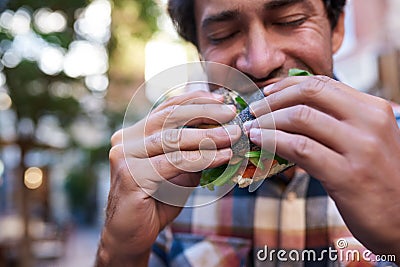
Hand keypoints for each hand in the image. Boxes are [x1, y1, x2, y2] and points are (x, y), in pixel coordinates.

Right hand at [96, 91, 240, 265]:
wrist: (131, 235)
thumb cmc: (156, 202)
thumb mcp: (179, 172)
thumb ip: (193, 152)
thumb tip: (224, 134)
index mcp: (134, 134)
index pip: (166, 109)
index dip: (194, 100)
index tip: (221, 99)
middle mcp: (125, 140)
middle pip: (169, 117)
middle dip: (204, 112)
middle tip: (231, 114)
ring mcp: (125, 157)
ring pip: (172, 138)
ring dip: (208, 135)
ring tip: (233, 135)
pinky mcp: (131, 175)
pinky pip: (174, 162)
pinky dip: (202, 158)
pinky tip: (223, 156)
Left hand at [246, 75, 399, 258]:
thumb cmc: (376, 179)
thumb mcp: (364, 141)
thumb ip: (336, 122)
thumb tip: (289, 110)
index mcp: (373, 109)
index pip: (323, 83)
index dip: (288, 85)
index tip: (267, 92)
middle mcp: (370, 122)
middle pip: (310, 93)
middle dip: (274, 99)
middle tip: (254, 110)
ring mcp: (360, 148)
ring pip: (301, 118)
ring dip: (268, 121)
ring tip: (252, 128)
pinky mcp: (347, 175)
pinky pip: (300, 148)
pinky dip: (273, 141)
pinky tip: (259, 141)